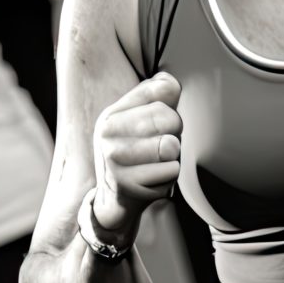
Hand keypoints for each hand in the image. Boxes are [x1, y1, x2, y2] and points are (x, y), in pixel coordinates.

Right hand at [91, 72, 181, 238]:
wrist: (116, 199)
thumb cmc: (134, 153)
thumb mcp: (138, 120)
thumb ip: (157, 95)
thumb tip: (170, 83)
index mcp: (111, 115)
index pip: (162, 91)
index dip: (171, 107)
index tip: (160, 121)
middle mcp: (108, 135)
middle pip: (169, 118)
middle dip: (175, 133)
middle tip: (161, 146)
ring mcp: (116, 161)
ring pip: (171, 145)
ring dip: (173, 156)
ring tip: (157, 162)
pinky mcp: (129, 185)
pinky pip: (172, 170)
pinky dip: (169, 175)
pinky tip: (153, 178)